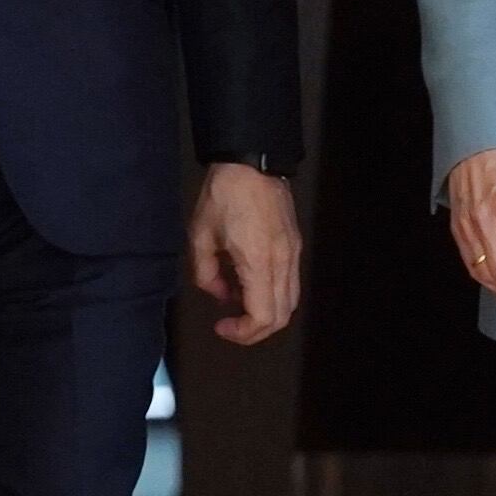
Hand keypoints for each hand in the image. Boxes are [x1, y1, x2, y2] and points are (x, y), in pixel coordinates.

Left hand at [189, 162, 301, 344]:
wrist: (253, 162)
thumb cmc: (224, 195)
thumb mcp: (200, 235)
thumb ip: (205, 273)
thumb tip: (217, 293)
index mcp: (259, 263)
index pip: (262, 317)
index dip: (243, 332)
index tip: (221, 326)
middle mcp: (283, 263)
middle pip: (281, 316)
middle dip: (254, 330)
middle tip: (230, 325)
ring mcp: (293, 255)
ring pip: (289, 302)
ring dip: (264, 312)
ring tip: (236, 302)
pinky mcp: (294, 246)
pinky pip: (289, 283)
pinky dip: (271, 294)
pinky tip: (248, 283)